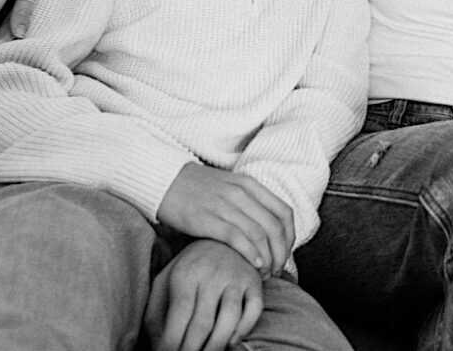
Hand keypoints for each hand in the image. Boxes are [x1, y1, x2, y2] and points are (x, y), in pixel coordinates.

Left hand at [144, 239, 263, 350]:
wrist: (221, 238)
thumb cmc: (188, 268)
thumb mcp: (166, 280)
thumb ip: (156, 308)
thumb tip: (155, 342)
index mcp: (185, 274)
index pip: (180, 314)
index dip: (173, 340)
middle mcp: (212, 274)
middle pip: (203, 322)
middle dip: (192, 349)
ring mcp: (235, 278)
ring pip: (229, 319)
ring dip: (217, 345)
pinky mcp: (254, 282)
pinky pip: (254, 311)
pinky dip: (243, 330)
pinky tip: (230, 341)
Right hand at [155, 163, 293, 272]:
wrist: (162, 179)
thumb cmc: (195, 188)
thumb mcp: (228, 186)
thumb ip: (248, 203)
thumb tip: (267, 231)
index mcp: (248, 184)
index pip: (284, 213)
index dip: (290, 238)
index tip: (285, 254)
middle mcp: (240, 193)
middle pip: (274, 228)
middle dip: (280, 254)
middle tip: (277, 270)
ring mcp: (223, 205)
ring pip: (259, 235)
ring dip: (267, 259)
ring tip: (265, 273)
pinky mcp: (206, 218)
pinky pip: (237, 238)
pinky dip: (250, 254)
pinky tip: (254, 265)